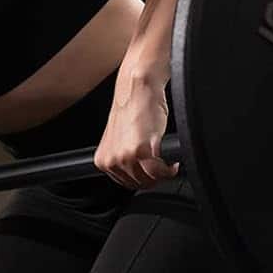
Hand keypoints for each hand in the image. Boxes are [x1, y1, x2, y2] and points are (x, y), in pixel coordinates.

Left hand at [94, 68, 179, 189]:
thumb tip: (137, 172)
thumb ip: (123, 159)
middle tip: (163, 170)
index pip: (125, 183)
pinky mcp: (141, 150)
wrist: (137, 89)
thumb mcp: (120, 140)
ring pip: (149, 180)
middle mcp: (111, 160)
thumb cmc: (132, 108)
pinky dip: (168, 170)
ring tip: (167, 166)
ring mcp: (125, 157)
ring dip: (162, 175)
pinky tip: (171, 164)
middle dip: (154, 179)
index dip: (142, 180)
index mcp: (102, 159)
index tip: (152, 175)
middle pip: (138, 184)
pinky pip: (159, 171)